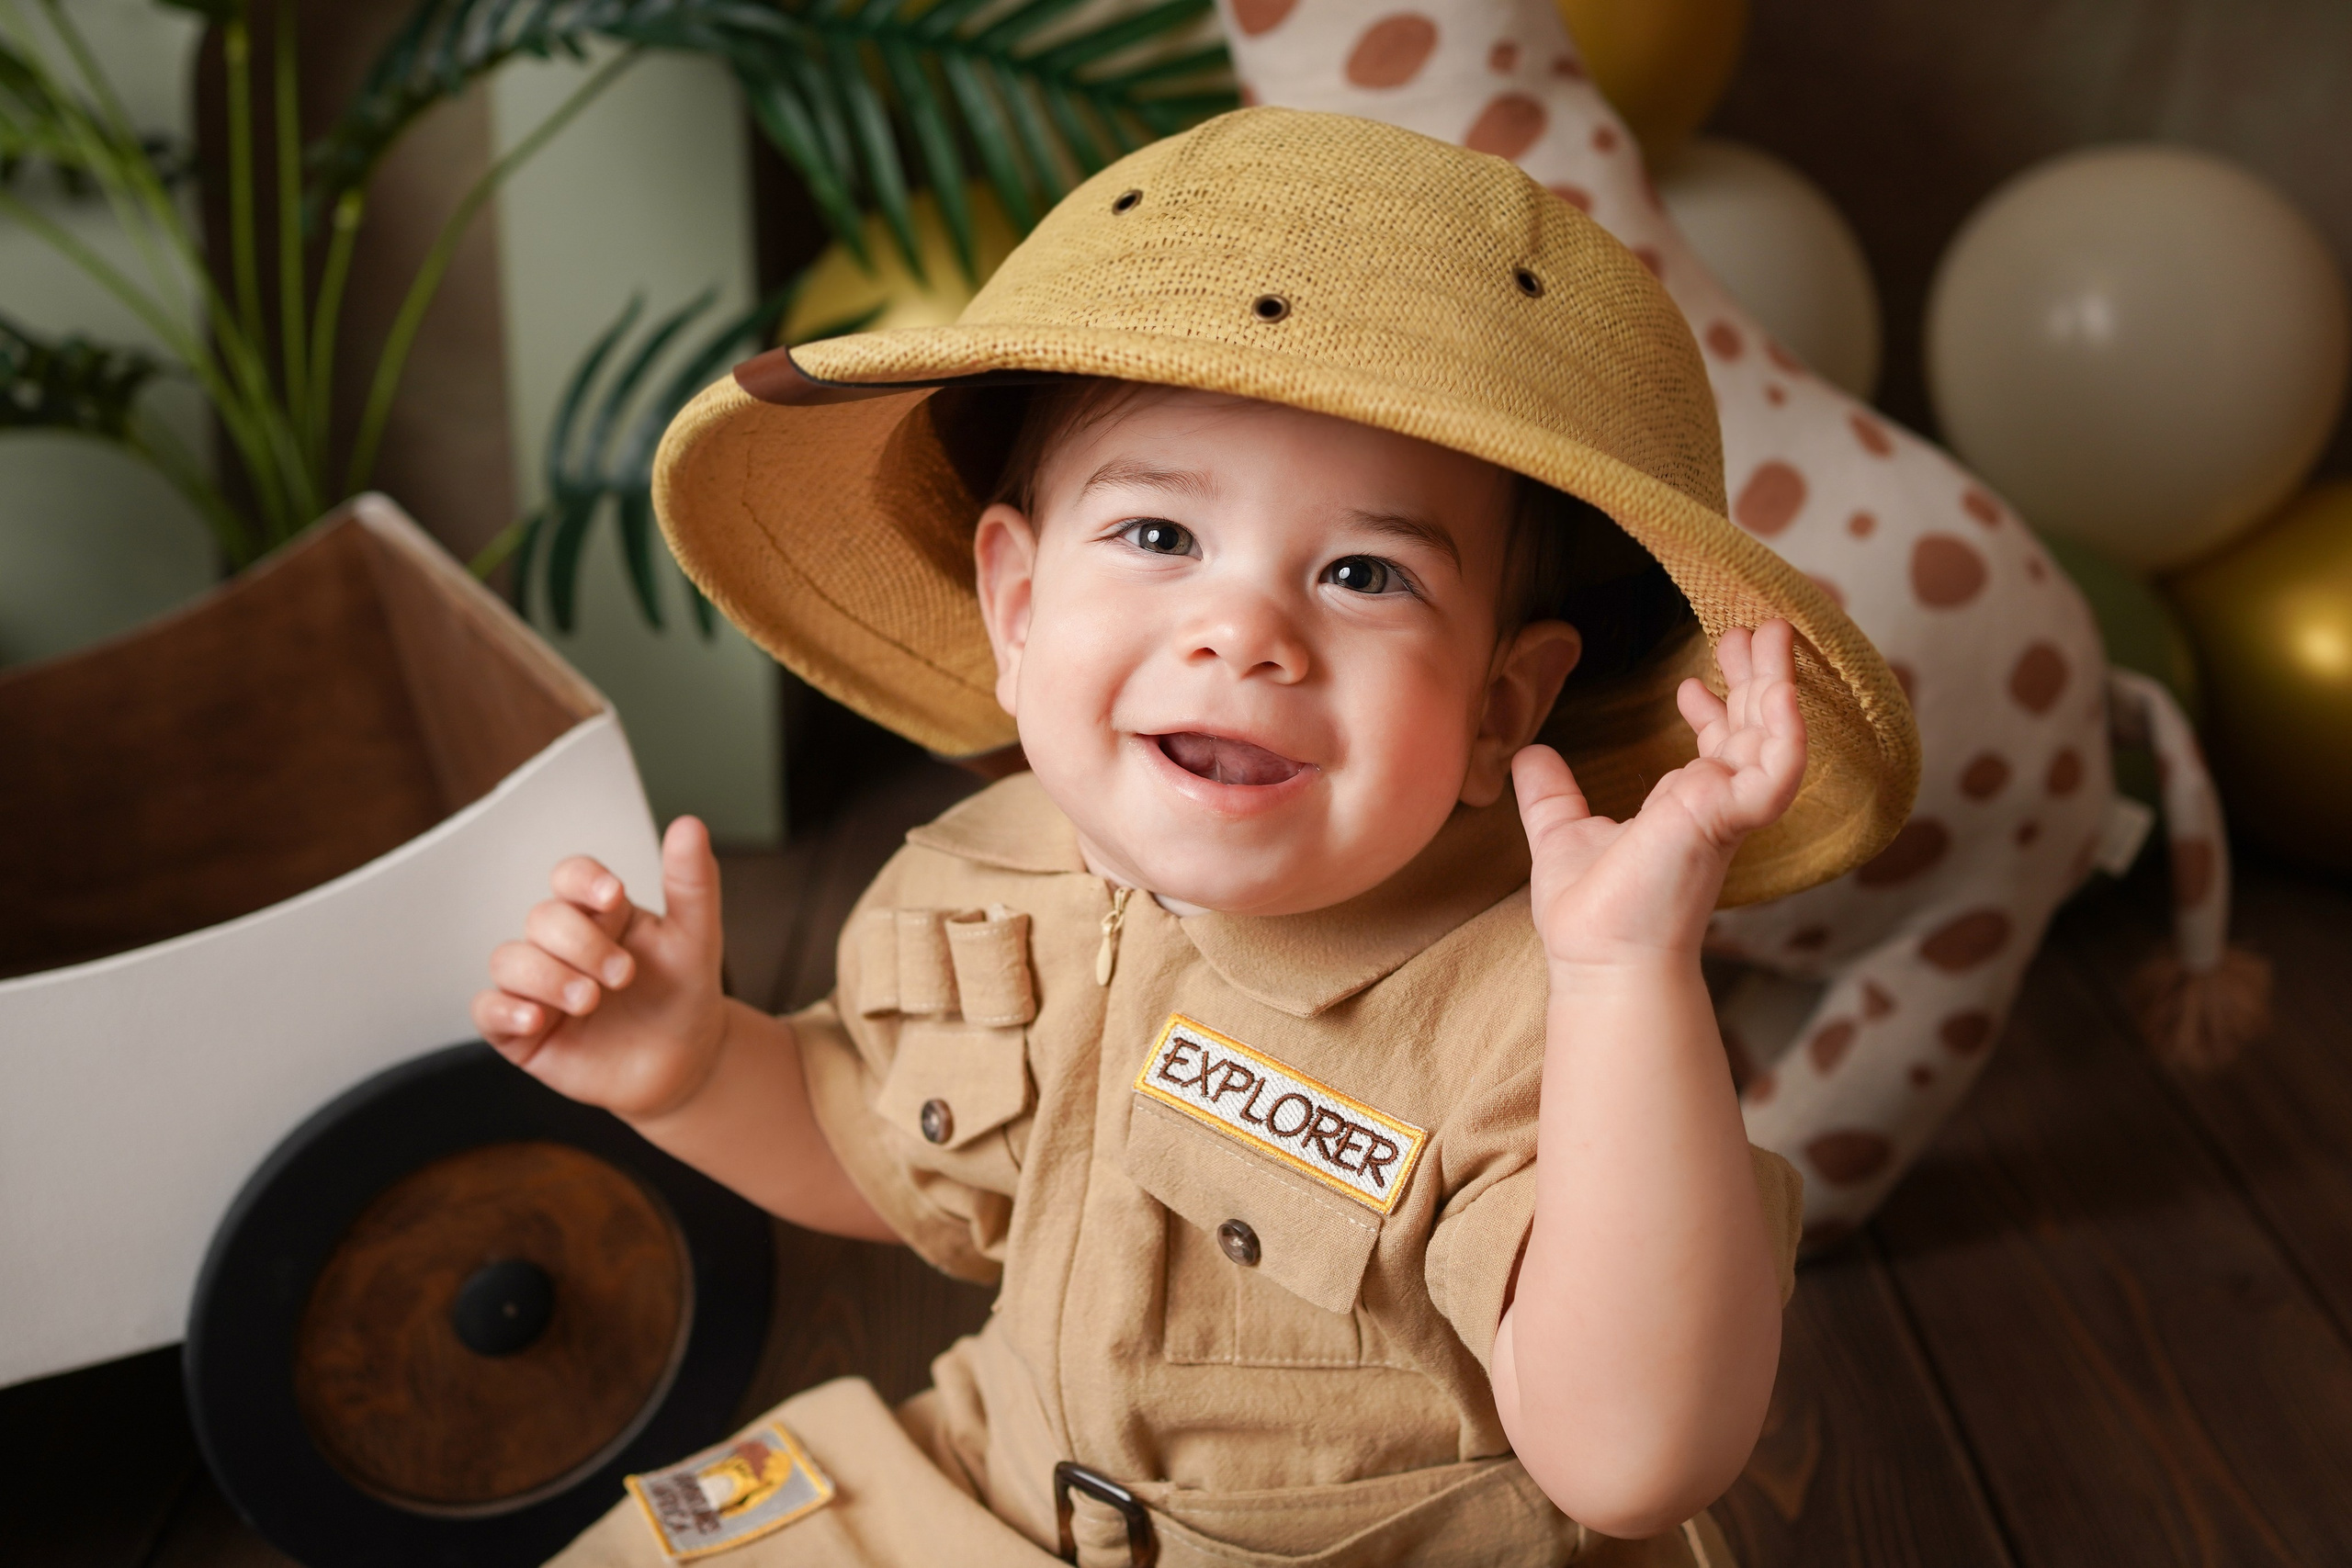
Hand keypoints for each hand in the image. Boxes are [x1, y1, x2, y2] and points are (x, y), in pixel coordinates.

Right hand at [471, 816, 729, 1121]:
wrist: (685, 1064)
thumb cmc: (683, 996)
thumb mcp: (696, 939)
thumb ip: (692, 883)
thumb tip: (689, 825)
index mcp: (599, 915)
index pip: (569, 877)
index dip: (582, 880)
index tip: (613, 895)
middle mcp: (562, 946)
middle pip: (542, 919)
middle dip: (580, 943)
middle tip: (622, 975)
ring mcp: (538, 987)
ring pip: (508, 959)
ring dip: (547, 976)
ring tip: (590, 1000)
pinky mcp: (521, 1031)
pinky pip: (486, 1009)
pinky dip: (505, 1010)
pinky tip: (538, 1019)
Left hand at [1513, 620, 1806, 965]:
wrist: (1598, 958)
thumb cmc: (1591, 915)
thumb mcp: (1561, 834)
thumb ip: (1550, 794)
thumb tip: (1527, 754)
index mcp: (1686, 808)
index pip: (1718, 747)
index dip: (1716, 708)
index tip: (1696, 677)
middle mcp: (1714, 805)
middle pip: (1753, 727)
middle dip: (1757, 676)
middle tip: (1755, 627)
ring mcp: (1726, 811)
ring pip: (1773, 736)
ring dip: (1777, 683)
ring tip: (1772, 631)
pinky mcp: (1728, 819)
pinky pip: (1776, 771)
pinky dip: (1786, 733)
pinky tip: (1784, 694)